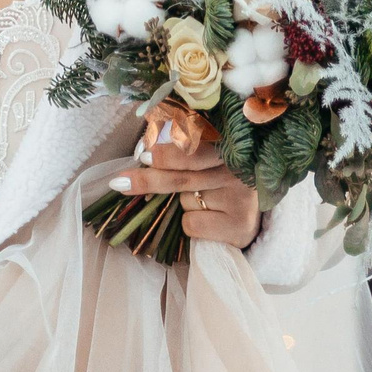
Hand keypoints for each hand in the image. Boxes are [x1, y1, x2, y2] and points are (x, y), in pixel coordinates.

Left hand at [111, 124, 257, 247]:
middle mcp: (238, 171)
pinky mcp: (240, 226)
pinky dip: (191, 224)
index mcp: (227, 147)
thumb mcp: (205, 158)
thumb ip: (181, 146)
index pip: (196, 147)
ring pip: (187, 201)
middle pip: (184, 177)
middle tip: (121, 184)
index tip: (143, 155)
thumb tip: (142, 145)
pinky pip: (193, 224)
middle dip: (149, 180)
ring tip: (201, 200)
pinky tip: (210, 218)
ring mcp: (241, 198)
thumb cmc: (219, 179)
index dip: (168, 152)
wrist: (251, 214)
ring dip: (181, 203)